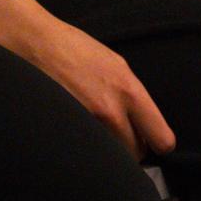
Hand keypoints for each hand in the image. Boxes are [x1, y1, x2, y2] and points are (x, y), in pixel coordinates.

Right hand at [28, 14, 174, 160]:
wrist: (38, 44)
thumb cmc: (75, 49)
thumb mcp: (116, 64)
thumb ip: (133, 95)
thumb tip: (145, 121)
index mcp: (128, 90)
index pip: (162, 138)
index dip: (157, 141)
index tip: (151, 139)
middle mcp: (111, 110)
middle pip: (137, 154)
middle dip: (131, 146)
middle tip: (119, 132)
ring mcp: (88, 123)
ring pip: (112, 156)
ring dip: (109, 148)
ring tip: (98, 129)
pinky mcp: (68, 130)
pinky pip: (88, 151)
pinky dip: (88, 146)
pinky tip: (81, 130)